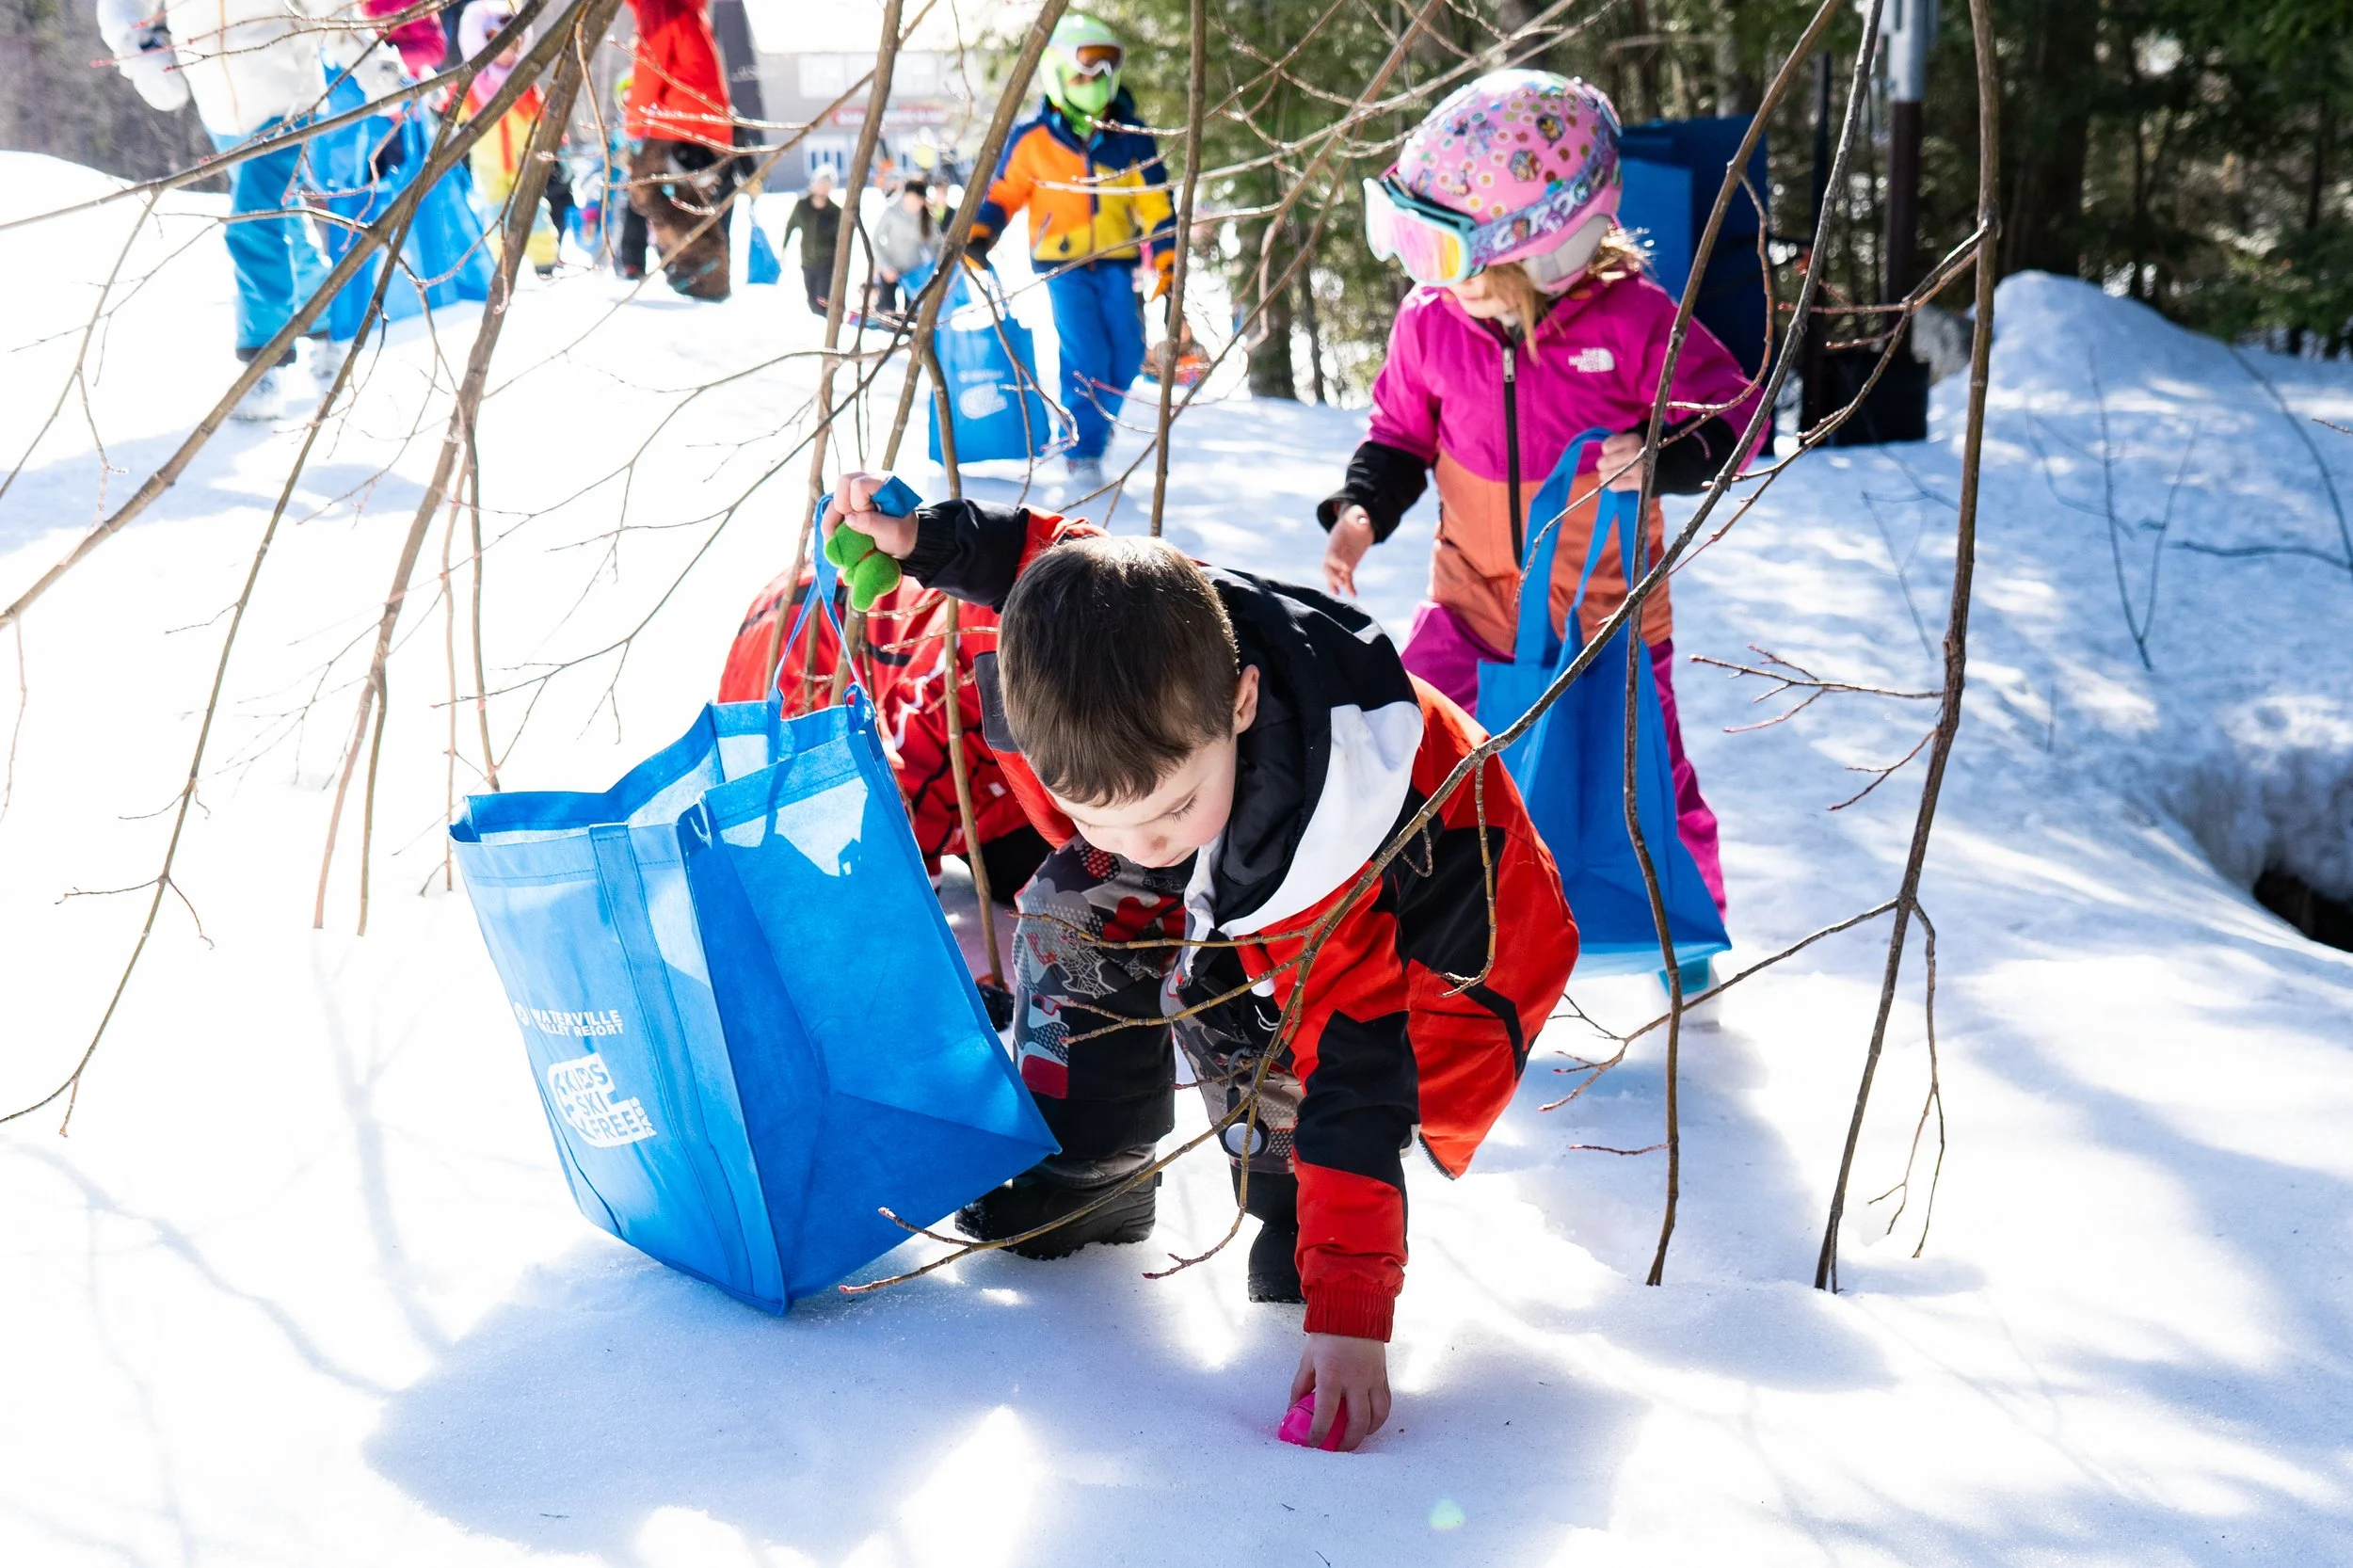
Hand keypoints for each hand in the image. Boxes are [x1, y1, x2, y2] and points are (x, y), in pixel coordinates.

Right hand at [822, 472, 917, 558]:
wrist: (901, 544)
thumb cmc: (903, 535)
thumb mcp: (896, 533)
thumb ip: (875, 524)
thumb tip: (849, 518)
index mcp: (884, 482)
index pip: (859, 485)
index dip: (859, 504)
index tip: (871, 516)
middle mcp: (869, 480)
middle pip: (843, 482)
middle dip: (844, 507)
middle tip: (854, 523)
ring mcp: (856, 491)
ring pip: (834, 496)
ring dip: (834, 518)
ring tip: (841, 536)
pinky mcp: (847, 503)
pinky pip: (831, 509)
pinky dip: (830, 524)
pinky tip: (835, 537)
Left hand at [1291, 1332, 1390, 1451]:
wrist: (1352, 1312)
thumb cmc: (1327, 1336)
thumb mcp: (1308, 1360)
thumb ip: (1301, 1386)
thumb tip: (1294, 1410)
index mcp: (1331, 1376)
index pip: (1326, 1415)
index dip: (1319, 1434)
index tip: (1314, 1444)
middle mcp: (1355, 1380)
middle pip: (1357, 1422)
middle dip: (1348, 1442)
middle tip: (1338, 1449)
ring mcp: (1372, 1379)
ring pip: (1377, 1416)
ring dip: (1367, 1433)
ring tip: (1356, 1438)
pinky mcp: (1382, 1376)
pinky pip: (1386, 1403)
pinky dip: (1379, 1417)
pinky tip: (1370, 1422)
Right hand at [1322, 505, 1374, 597]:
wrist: (1358, 523)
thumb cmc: (1356, 517)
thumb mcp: (1358, 515)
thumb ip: (1359, 518)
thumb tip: (1364, 522)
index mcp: (1334, 541)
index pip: (1331, 554)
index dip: (1337, 561)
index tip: (1347, 568)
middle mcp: (1334, 553)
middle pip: (1328, 567)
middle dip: (1332, 576)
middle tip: (1341, 583)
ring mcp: (1340, 561)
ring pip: (1335, 575)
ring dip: (1335, 585)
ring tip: (1338, 594)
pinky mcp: (1348, 566)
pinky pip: (1347, 578)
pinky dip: (1349, 587)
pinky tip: (1354, 595)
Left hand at [1598, 431, 1649, 492]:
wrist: (1670, 466)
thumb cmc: (1646, 451)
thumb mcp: (1636, 439)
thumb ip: (1619, 443)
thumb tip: (1603, 454)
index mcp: (1632, 439)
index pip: (1606, 447)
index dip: (1608, 451)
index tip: (1615, 453)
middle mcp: (1634, 453)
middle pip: (1603, 462)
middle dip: (1605, 465)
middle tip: (1614, 466)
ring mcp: (1636, 469)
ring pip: (1606, 476)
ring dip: (1607, 477)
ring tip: (1615, 474)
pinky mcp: (1639, 483)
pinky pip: (1615, 486)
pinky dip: (1614, 485)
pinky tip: (1619, 482)